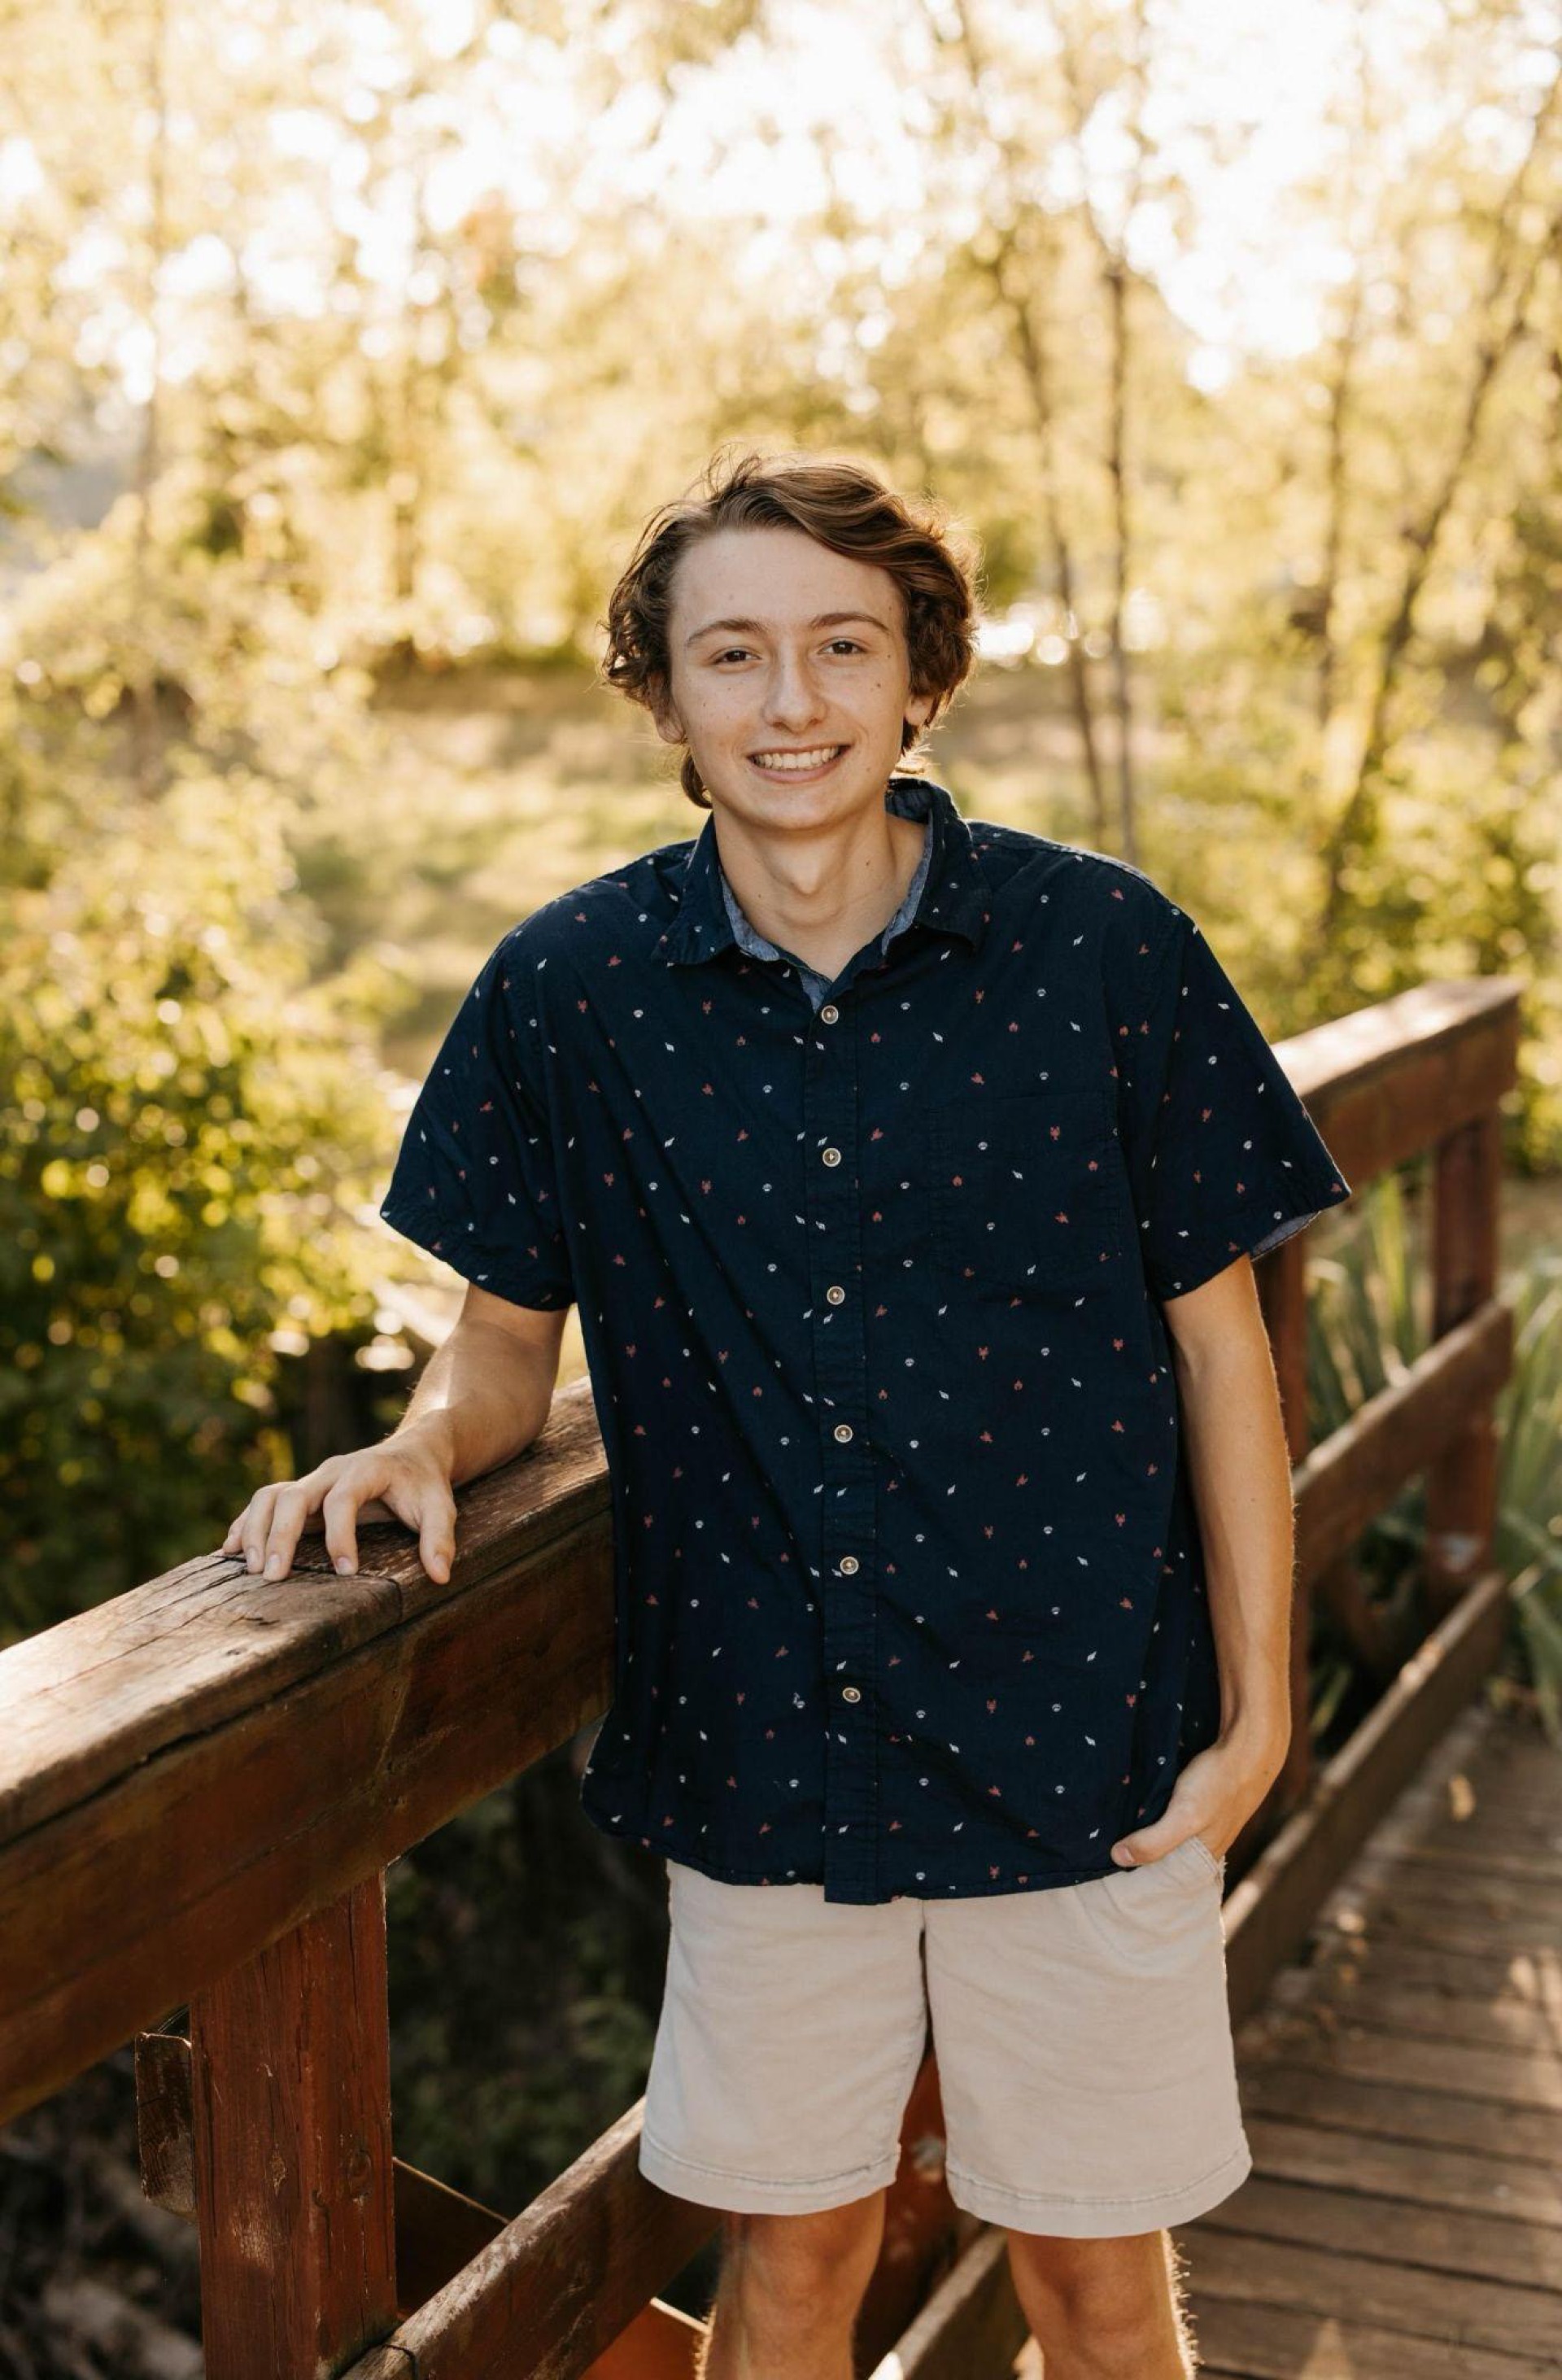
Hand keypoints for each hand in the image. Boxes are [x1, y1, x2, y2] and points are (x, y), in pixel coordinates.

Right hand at [218, 1426, 457, 1584]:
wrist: (413, 1453)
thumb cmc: (425, 1485)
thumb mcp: (441, 1507)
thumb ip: (440, 1538)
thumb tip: (441, 1576)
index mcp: (365, 1470)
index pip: (343, 1499)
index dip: (341, 1535)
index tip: (346, 1572)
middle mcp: (331, 1472)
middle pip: (294, 1496)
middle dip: (281, 1536)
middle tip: (274, 1577)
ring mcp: (312, 1480)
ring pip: (271, 1496)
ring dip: (256, 1530)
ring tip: (251, 1569)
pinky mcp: (301, 1493)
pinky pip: (264, 1502)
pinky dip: (246, 1524)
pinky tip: (230, 1551)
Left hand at [1108, 1732, 1282, 1868]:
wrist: (1248, 1747)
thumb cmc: (1218, 1783)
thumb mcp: (1184, 1817)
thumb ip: (1154, 1842)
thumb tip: (1118, 1858)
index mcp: (1199, 1860)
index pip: (1160, 1879)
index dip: (1134, 1874)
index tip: (1104, 1866)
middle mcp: (1199, 1847)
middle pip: (1159, 1857)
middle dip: (1134, 1853)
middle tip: (1099, 1844)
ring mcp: (1198, 1825)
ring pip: (1162, 1834)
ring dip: (1141, 1830)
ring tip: (1109, 1826)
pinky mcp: (1195, 1804)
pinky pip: (1167, 1815)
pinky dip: (1151, 1813)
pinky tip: (1133, 1805)